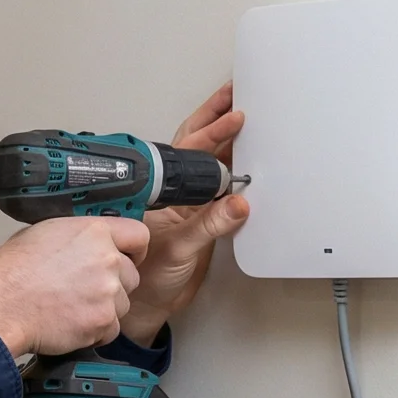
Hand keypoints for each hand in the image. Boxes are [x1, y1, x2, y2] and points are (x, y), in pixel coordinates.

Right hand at [0, 215, 148, 358]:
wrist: (0, 309)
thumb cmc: (11, 274)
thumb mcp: (41, 234)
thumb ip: (75, 235)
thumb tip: (85, 240)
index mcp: (93, 231)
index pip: (139, 236)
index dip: (134, 249)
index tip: (129, 256)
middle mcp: (106, 259)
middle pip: (131, 274)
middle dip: (113, 283)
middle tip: (84, 289)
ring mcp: (107, 292)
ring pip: (122, 303)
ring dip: (104, 308)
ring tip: (71, 306)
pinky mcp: (103, 321)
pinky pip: (111, 328)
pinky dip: (94, 329)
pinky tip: (70, 321)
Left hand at [122, 84, 250, 343]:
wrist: (148, 304)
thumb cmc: (147, 276)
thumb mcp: (180, 248)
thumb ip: (209, 225)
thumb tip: (237, 203)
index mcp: (162, 192)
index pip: (191, 152)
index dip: (214, 133)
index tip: (235, 117)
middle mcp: (175, 193)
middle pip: (197, 145)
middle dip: (216, 117)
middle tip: (236, 93)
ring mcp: (190, 203)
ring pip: (209, 162)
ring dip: (226, 139)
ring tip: (243, 112)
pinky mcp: (204, 218)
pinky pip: (223, 188)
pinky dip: (237, 170)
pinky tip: (250, 158)